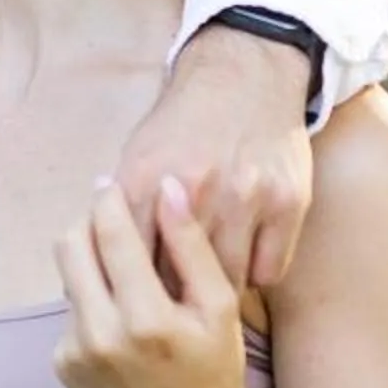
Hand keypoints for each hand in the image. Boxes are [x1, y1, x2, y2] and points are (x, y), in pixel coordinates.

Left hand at [55, 177, 270, 387]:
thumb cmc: (215, 371)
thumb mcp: (220, 308)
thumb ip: (191, 246)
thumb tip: (168, 187)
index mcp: (145, 318)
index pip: (110, 233)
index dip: (108, 199)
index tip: (110, 183)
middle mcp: (101, 335)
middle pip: (70, 246)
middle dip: (88, 223)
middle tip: (110, 218)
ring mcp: (75, 354)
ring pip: (68, 278)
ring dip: (90, 265)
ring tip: (125, 274)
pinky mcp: (63, 367)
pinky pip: (69, 314)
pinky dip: (90, 304)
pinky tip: (121, 320)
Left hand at [113, 25, 313, 288]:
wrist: (244, 75)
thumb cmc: (182, 124)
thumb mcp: (136, 157)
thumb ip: (121, 212)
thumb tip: (99, 269)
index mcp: (146, 182)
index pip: (129, 263)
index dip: (131, 292)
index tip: (135, 306)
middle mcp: (196, 192)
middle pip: (178, 281)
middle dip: (172, 302)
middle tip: (172, 312)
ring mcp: (247, 199)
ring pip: (228, 283)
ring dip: (216, 293)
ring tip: (207, 296)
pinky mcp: (288, 204)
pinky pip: (269, 272)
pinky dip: (255, 276)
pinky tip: (244, 266)